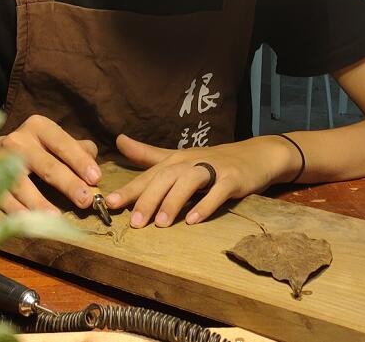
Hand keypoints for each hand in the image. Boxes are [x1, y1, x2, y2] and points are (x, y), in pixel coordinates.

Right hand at [0, 115, 100, 214]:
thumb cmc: (34, 149)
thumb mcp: (54, 141)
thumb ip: (77, 150)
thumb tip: (94, 166)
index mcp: (39, 127)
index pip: (63, 143)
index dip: (80, 161)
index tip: (96, 178)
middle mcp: (18, 141)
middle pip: (46, 165)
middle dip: (68, 184)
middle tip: (85, 200)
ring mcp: (0, 161)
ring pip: (22, 184)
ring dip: (40, 202)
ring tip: (56, 217)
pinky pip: (4, 199)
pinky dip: (18, 212)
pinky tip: (30, 223)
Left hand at [105, 134, 290, 227]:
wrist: (254, 155)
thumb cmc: (212, 161)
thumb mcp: (179, 158)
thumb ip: (148, 155)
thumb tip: (119, 141)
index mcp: (176, 161)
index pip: (149, 175)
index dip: (130, 189)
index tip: (109, 204)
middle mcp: (191, 162)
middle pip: (166, 178)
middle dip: (148, 199)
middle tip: (134, 223)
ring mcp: (214, 169)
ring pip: (189, 182)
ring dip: (174, 201)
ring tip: (161, 224)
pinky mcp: (233, 179)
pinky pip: (218, 192)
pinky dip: (206, 205)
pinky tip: (194, 221)